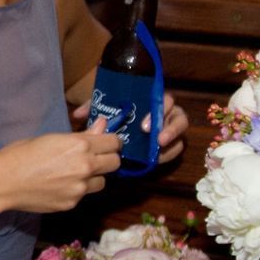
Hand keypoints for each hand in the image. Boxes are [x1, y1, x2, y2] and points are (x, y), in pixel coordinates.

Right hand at [0, 129, 121, 212]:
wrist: (3, 182)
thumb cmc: (22, 153)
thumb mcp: (52, 138)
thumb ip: (82, 135)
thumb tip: (102, 126)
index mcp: (80, 145)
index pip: (114, 142)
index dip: (110, 141)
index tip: (104, 143)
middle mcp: (85, 167)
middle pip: (115, 163)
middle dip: (107, 158)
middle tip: (94, 158)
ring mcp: (80, 188)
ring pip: (103, 181)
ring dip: (95, 176)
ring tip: (75, 173)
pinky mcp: (72, 203)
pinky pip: (85, 194)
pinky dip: (78, 189)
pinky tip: (60, 185)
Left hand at [68, 92, 187, 163]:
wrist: (116, 134)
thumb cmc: (114, 114)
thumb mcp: (103, 108)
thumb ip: (92, 107)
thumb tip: (78, 114)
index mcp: (152, 101)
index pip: (165, 100)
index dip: (159, 110)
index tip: (143, 125)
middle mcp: (165, 114)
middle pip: (179, 117)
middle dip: (170, 128)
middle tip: (155, 139)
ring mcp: (169, 130)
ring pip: (180, 135)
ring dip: (172, 143)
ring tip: (158, 151)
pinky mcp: (168, 146)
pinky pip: (175, 150)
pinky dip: (168, 154)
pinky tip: (157, 160)